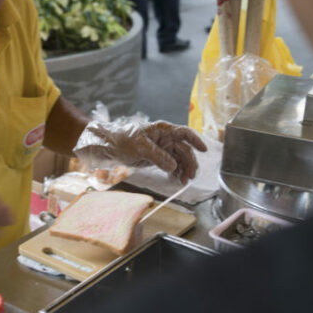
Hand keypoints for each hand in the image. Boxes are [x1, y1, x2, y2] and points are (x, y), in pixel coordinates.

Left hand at [80, 121, 206, 181]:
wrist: (109, 147)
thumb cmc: (123, 139)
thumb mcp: (140, 147)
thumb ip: (158, 156)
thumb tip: (173, 167)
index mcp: (163, 130)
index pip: (184, 133)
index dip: (195, 140)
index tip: (203, 150)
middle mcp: (165, 139)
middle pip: (184, 150)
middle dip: (189, 163)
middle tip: (189, 177)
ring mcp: (162, 149)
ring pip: (179, 159)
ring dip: (183, 170)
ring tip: (183, 182)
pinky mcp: (158, 158)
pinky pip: (172, 166)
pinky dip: (176, 173)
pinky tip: (176, 180)